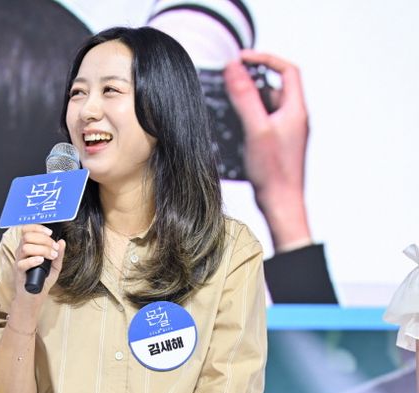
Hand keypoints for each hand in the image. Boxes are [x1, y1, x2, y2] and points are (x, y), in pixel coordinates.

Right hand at [8, 224, 65, 329]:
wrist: (33, 298)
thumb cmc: (41, 281)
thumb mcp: (54, 267)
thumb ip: (59, 254)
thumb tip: (62, 242)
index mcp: (29, 247)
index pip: (27, 230)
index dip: (38, 228)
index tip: (50, 233)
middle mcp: (22, 252)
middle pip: (28, 236)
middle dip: (44, 240)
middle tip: (54, 248)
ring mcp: (19, 261)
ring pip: (26, 247)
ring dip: (42, 249)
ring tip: (51, 256)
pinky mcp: (18, 272)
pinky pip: (22, 263)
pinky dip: (33, 260)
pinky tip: (41, 261)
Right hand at [224, 50, 311, 251]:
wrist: (281, 204)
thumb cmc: (274, 172)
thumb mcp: (256, 129)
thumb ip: (245, 97)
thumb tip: (235, 68)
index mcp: (296, 110)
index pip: (287, 70)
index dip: (266, 59)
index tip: (242, 58)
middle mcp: (294, 118)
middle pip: (274, 87)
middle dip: (251, 81)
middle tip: (229, 81)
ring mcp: (285, 131)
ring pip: (266, 105)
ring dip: (247, 101)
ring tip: (226, 104)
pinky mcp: (276, 143)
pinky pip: (261, 121)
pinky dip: (247, 118)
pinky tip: (232, 127)